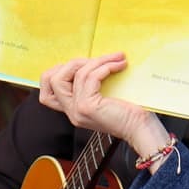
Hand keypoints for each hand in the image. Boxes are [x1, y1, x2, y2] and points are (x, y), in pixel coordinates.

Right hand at [39, 55, 171, 159]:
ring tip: (117, 58)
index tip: (82, 64)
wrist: (142, 129)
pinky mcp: (87, 107)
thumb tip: (92, 60)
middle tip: (99, 60)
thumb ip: (92, 84)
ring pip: (76, 74)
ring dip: (98, 60)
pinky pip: (90, 77)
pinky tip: (119, 66)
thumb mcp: (105, 96)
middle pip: (52, 79)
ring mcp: (77, 110)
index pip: (47, 91)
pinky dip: (105, 67)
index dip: (58, 71)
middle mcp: (71, 112)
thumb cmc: (131, 113)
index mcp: (73, 110)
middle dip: (74, 62)